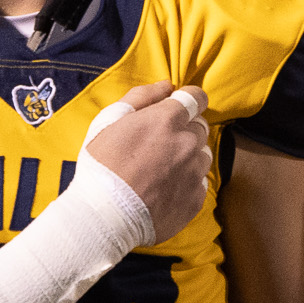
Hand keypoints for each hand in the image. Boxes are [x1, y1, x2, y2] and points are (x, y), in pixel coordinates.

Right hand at [83, 82, 213, 239]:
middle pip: (200, 126)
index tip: (179, 108)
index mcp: (167, 119)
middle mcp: (188, 142)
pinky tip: (164, 188)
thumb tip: (167, 85)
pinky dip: (187, 182)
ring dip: (188, 156)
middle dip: (184, 130)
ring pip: (202, 154)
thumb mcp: (109, 121)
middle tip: (157, 145)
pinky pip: (200, 182)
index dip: (189, 101)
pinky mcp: (197, 198)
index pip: (197, 98)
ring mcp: (195, 171)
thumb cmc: (101, 167)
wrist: (103, 217)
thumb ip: (141, 97)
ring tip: (159, 169)